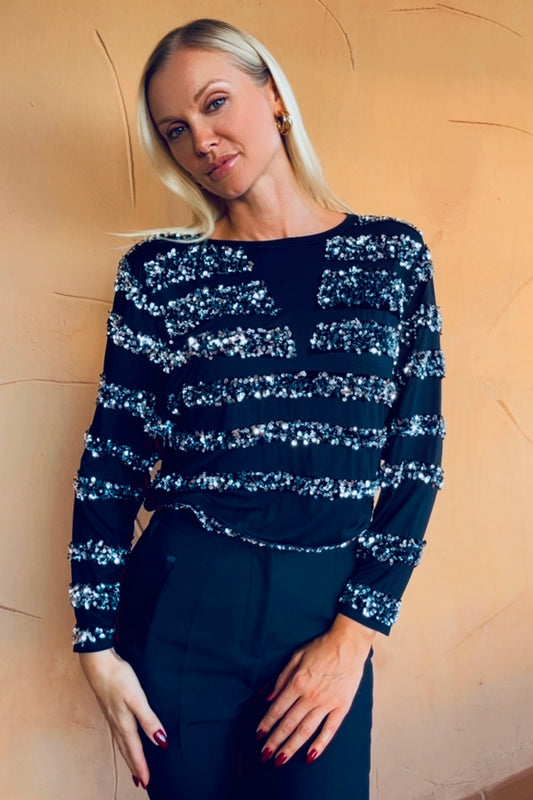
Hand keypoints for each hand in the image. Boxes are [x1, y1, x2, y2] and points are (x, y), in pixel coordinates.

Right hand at [79, 648, 166, 788]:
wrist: (98, 662)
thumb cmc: (118, 678)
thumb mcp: (137, 698)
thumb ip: (148, 720)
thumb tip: (160, 742)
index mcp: (124, 723)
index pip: (135, 750)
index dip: (141, 766)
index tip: (146, 783)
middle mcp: (116, 723)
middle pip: (126, 749)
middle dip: (133, 766)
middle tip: (139, 781)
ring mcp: (111, 715)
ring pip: (120, 741)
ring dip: (127, 755)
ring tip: (132, 765)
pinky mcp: (109, 707)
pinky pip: (117, 732)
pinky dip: (122, 741)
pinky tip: (123, 737)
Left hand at [256, 615, 374, 765]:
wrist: (349, 643)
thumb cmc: (321, 647)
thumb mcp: (296, 657)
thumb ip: (282, 678)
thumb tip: (269, 698)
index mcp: (297, 682)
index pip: (278, 709)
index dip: (266, 723)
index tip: (258, 735)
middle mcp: (310, 696)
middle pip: (289, 723)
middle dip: (275, 741)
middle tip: (264, 756)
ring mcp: (327, 703)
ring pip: (306, 730)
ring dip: (291, 746)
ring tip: (280, 760)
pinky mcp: (342, 706)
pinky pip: (330, 729)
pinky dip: (320, 744)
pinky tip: (310, 756)